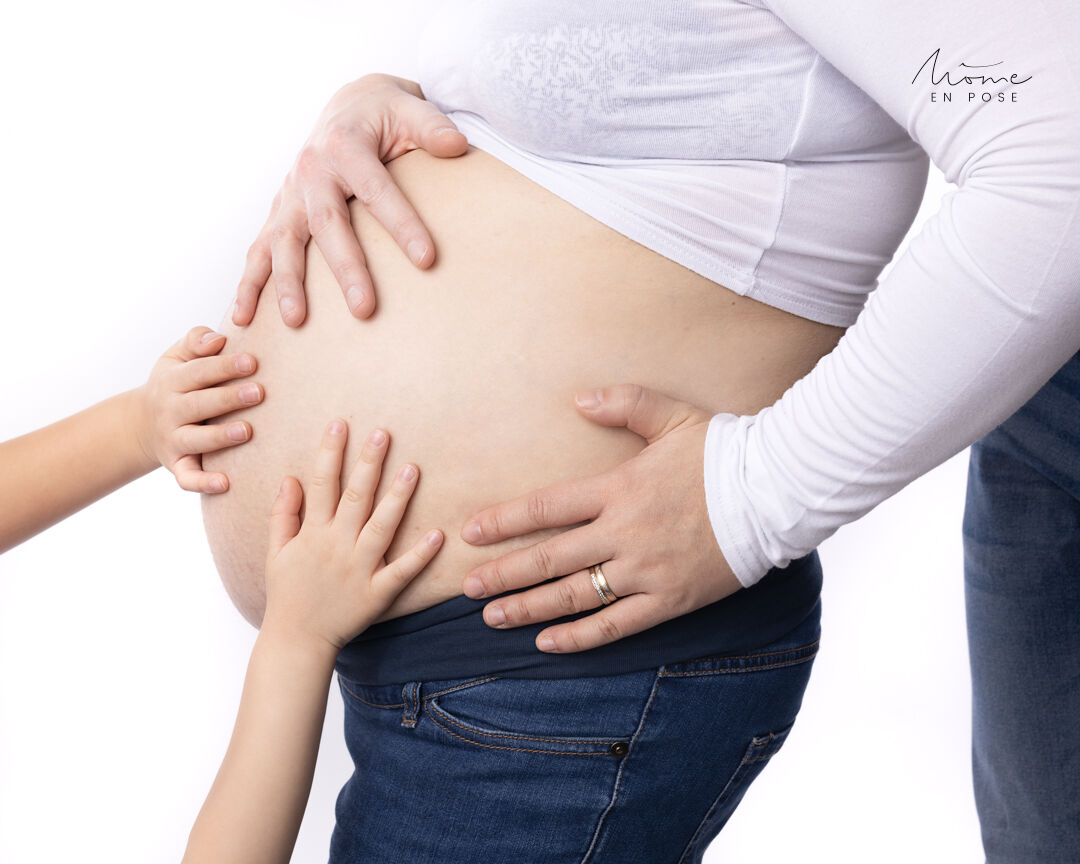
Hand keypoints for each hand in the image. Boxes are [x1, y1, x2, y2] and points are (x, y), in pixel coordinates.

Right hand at [133, 326, 263, 492]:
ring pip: (195, 440)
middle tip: (259, 392)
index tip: (252, 362)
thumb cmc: (175, 383)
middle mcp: (169, 412)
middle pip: (198, 404)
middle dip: (228, 398)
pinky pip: (187, 477)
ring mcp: (172, 440)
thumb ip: (196, 341)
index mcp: (171, 381)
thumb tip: (217, 339)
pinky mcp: (177, 465)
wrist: (143, 423)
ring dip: (220, 437)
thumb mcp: (177, 357)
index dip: (223, 366)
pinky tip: (225, 484)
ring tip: (247, 431)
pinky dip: (203, 483)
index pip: (198, 372)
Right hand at [232, 73, 468, 327]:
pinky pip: (258, 251)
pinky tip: (242, 319)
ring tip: (296, 321)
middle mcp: (311, 170)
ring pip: (283, 241)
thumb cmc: (385, 115)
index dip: (402, 224)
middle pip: (327, 224)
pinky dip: (248, 285)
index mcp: (346, 146)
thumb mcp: (411, 110)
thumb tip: (457, 144)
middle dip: (345, 268)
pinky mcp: (279, 213)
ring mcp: (290, 194)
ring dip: (287, 283)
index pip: (377, 191)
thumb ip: (432, 127)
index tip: (427, 259)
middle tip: (365, 310)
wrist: (348, 107)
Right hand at [261, 419, 443, 651]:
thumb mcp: (276, 551)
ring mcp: (359, 569)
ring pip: (381, 527)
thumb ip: (282, 514)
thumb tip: (289, 478)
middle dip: (368, 463)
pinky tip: (437, 534)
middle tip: (384, 432)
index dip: (331, 452)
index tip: (340, 423)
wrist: (296, 641)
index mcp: (312, 534)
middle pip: (355, 497)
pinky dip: (419, 555)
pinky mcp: (377, 593)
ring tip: (412, 469)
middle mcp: (336, 546)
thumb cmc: (286, 594)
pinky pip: (401, 572)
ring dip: (397, 498)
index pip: (321, 483)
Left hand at [459, 384, 742, 653]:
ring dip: (529, 607)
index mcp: (619, 488)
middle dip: (504, 574)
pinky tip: (547, 642)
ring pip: (575, 596)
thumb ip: (624, 403)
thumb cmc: (723, 451)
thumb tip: (579, 400)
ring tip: (492, 618)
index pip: (547, 508)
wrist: (777, 492)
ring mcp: (646, 571)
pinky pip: (616, 625)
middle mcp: (624, 533)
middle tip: (467, 587)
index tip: (471, 533)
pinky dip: (579, 636)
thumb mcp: (672, 415)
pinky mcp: (669, 600)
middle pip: (550, 558)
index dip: (505, 521)